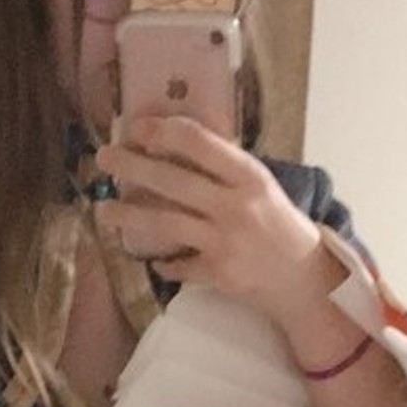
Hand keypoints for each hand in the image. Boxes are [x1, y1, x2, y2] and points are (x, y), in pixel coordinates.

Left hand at [95, 115, 344, 333]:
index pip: (200, 143)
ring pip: (165, 222)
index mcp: (249, 177)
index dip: (163, 131)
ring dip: (128, 214)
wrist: (304, 278)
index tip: (136, 128)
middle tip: (102, 158)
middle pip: (172, 180)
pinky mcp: (218, 274)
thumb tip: (173, 145)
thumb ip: (224, 170)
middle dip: (131, 166)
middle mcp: (236, 206)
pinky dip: (162, 261)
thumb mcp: (261, 187)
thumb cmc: (279, 225)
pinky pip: (177, 264)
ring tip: (102, 209)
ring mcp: (225, 242)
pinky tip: (150, 258)